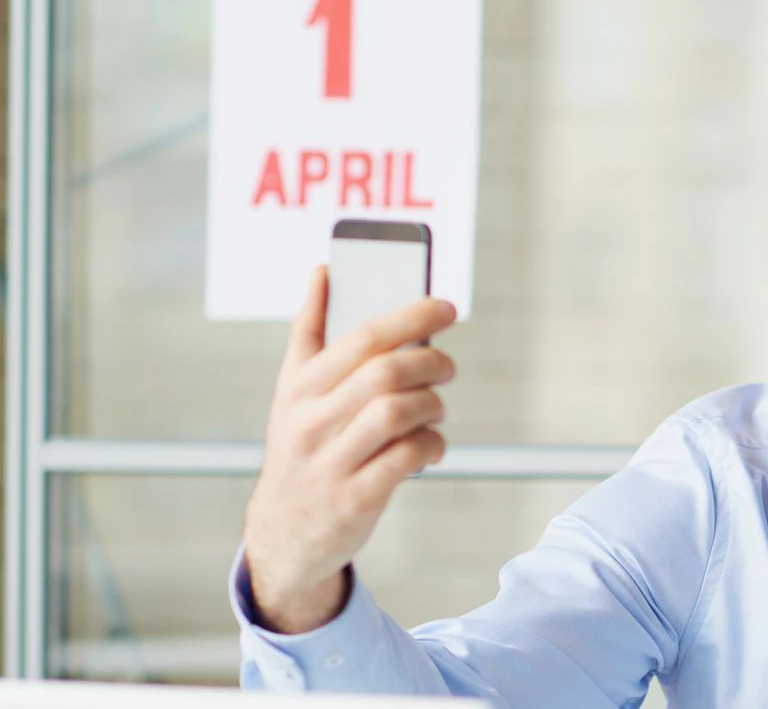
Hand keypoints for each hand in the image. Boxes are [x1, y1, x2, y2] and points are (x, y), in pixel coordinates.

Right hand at [242, 267, 457, 633]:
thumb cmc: (300, 449)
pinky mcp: (354, 499)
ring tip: (436, 408)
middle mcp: (310, 422)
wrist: (282, 535)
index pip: (362, 338)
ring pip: (398, 412)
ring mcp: (330, 463)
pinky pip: (408, 457)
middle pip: (385, 372)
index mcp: (300, 388)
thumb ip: (309, 330)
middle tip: (446, 367)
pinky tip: (431, 445)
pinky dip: (432, 445)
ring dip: (433, 404)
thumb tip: (323, 271)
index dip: (411, 316)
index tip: (446, 307)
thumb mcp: (292, 391)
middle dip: (431, 362)